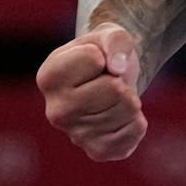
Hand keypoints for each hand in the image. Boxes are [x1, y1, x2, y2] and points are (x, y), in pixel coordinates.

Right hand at [36, 22, 147, 160]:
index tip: (96, 61)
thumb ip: (115, 40)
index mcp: (48, 78)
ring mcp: (75, 135)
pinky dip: (137, 119)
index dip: (103, 54)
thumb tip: (117, 69)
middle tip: (109, 81)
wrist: (112, 79)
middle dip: (120, 79)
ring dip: (129, 98)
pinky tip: (120, 116)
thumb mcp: (110, 34)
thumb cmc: (105, 53)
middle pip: (114, 89)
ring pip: (128, 108)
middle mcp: (55, 112)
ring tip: (113, 97)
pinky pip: (135, 131)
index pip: (94, 59)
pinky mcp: (98, 151)